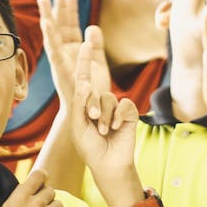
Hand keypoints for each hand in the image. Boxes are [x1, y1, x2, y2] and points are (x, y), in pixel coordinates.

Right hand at [38, 0, 92, 109]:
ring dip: (48, 17)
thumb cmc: (93, 95)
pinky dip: (50, 36)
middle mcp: (64, 55)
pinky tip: (47, 22)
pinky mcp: (60, 71)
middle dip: (58, 6)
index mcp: (73, 52)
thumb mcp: (98, 65)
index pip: (70, 26)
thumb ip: (96, 45)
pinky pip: (54, 51)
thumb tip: (93, 27)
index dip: (69, 9)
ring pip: (52, 35)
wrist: (88, 118)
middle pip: (61, 25)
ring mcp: (60, 62)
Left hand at [70, 32, 137, 181]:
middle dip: (93, 105)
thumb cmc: (89, 147)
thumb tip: (85, 82)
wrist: (108, 164)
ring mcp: (115, 107)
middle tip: (92, 120)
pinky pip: (123, 104)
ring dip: (105, 116)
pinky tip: (116, 127)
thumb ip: (80, 103)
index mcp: (85, 104)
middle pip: (96, 90)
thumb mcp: (78, 125)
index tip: (87, 43)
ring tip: (103, 131)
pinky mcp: (128, 112)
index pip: (84, 79)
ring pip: (109, 98)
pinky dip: (118, 116)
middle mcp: (100, 102)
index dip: (85, 61)